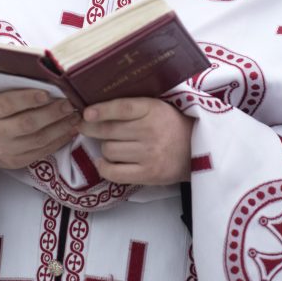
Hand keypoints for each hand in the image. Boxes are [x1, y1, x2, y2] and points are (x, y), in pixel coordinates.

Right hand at [0, 88, 79, 177]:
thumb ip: (13, 90)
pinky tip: (70, 131)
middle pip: (27, 124)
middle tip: (69, 104)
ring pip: (38, 140)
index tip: (48, 93)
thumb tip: (46, 80)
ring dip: (61, 127)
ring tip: (75, 116)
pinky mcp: (16, 162)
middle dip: (52, 113)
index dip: (28, 98)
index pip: (8, 104)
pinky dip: (59, 141)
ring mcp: (5, 151)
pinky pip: (41, 152)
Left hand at [78, 97, 192, 185]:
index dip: (101, 110)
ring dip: (104, 148)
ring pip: (109, 150)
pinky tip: (102, 162)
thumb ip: (133, 107)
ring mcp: (150, 154)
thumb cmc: (171, 125)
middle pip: (109, 130)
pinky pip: (115, 172)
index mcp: (154, 109)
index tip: (86, 113)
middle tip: (83, 126)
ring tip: (111, 145)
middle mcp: (151, 131)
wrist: (198, 150)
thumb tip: (95, 109)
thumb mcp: (157, 108)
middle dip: (90, 128)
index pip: (122, 108)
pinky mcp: (149, 174)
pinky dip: (104, 168)